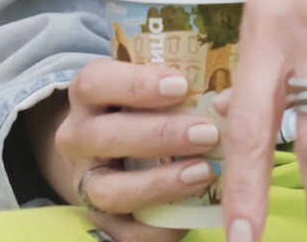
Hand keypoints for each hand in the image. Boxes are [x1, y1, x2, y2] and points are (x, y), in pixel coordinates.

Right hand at [47, 59, 222, 240]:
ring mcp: (84, 181)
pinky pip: (123, 234)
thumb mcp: (153, 81)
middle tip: (206, 133)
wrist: (113, 140)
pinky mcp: (99, 219)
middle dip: (160, 136)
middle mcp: (77, 136)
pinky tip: (191, 213)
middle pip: (105, 137)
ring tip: (203, 172)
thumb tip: (229, 100)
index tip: (181, 85)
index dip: (136, 84)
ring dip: (159, 184)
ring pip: (109, 191)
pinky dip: (159, 228)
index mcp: (88, 92)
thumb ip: (183, 84)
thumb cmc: (146, 100)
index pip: (95, 82)